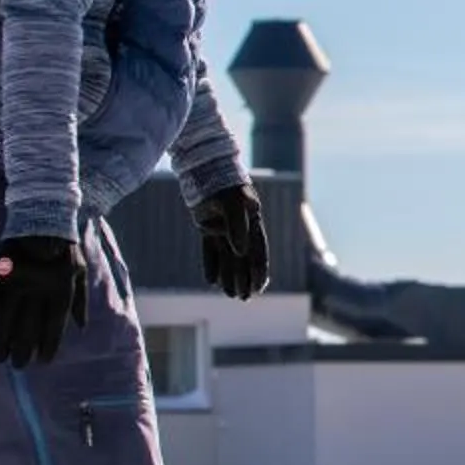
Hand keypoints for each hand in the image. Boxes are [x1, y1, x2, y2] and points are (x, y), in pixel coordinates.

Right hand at [0, 235, 88, 364]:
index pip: (54, 326)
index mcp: (60, 291)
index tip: (43, 361)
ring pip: (7, 319)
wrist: (42, 219)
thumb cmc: (65, 248)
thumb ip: (80, 301)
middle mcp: (38, 291)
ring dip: (1, 340)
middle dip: (23, 349)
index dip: (49, 345)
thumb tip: (80, 327)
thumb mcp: (79, 272)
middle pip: (28, 327)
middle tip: (18, 365)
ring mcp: (17, 283)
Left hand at [195, 185, 269, 300]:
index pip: (258, 252)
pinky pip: (210, 250)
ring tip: (229, 294)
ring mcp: (222, 226)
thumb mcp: (233, 203)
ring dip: (229, 276)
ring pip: (227, 257)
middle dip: (244, 279)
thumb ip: (237, 227)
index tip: (259, 288)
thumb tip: (240, 252)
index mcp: (252, 222)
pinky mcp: (206, 225)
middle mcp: (239, 227)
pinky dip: (211, 264)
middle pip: (243, 259)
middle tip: (243, 298)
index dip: (259, 271)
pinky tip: (211, 280)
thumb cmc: (223, 183)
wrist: (205, 166)